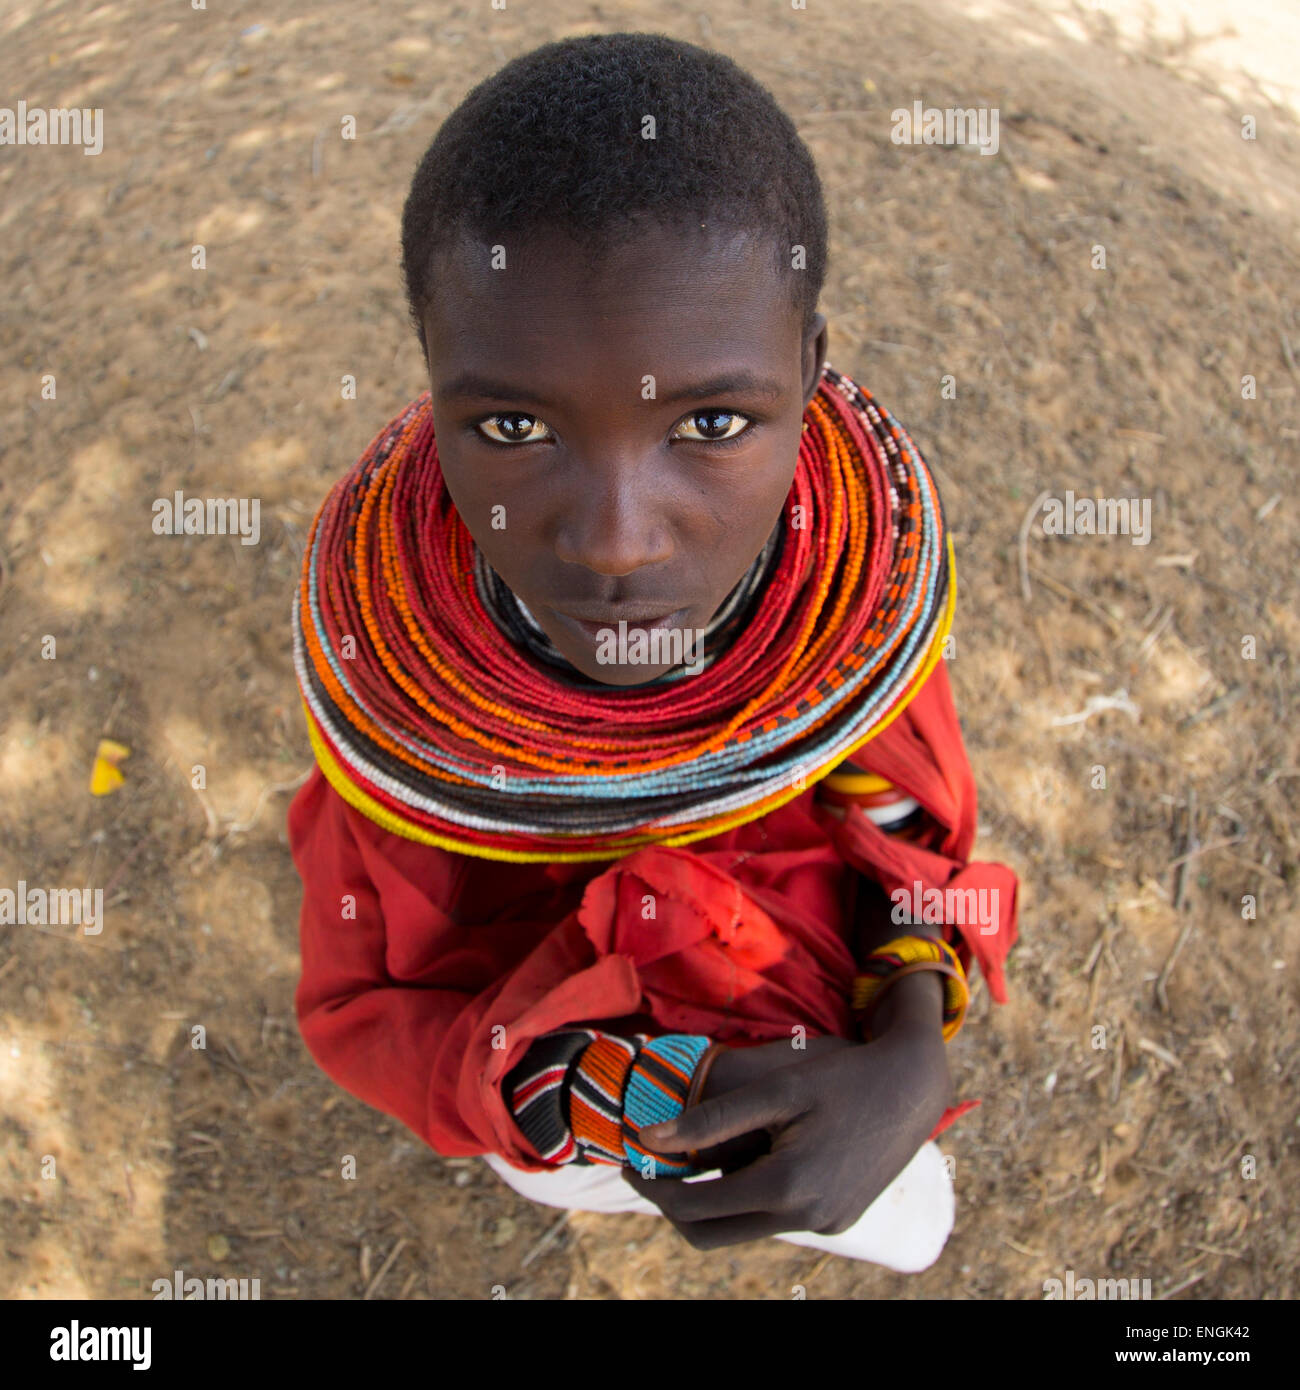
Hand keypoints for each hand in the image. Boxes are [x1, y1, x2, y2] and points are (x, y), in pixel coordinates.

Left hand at [621, 1020, 951, 1249]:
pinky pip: (776, 1218)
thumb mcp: (775, 1087)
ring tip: (692, 1155)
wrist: (912, 1088)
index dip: (653, 1186)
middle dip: (674, 1204)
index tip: (630, 1160)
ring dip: (712, 1201)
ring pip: (744, 1228)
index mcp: (786, 1186)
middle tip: (652, 1166)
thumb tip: (650, 1138)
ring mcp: (825, 1224)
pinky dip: (748, 1196)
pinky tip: (743, 1157)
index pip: (696, 1206)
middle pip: (712, 1234)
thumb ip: (712, 1118)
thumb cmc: (842, 1076)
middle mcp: (806, 1217)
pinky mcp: (838, 1219)